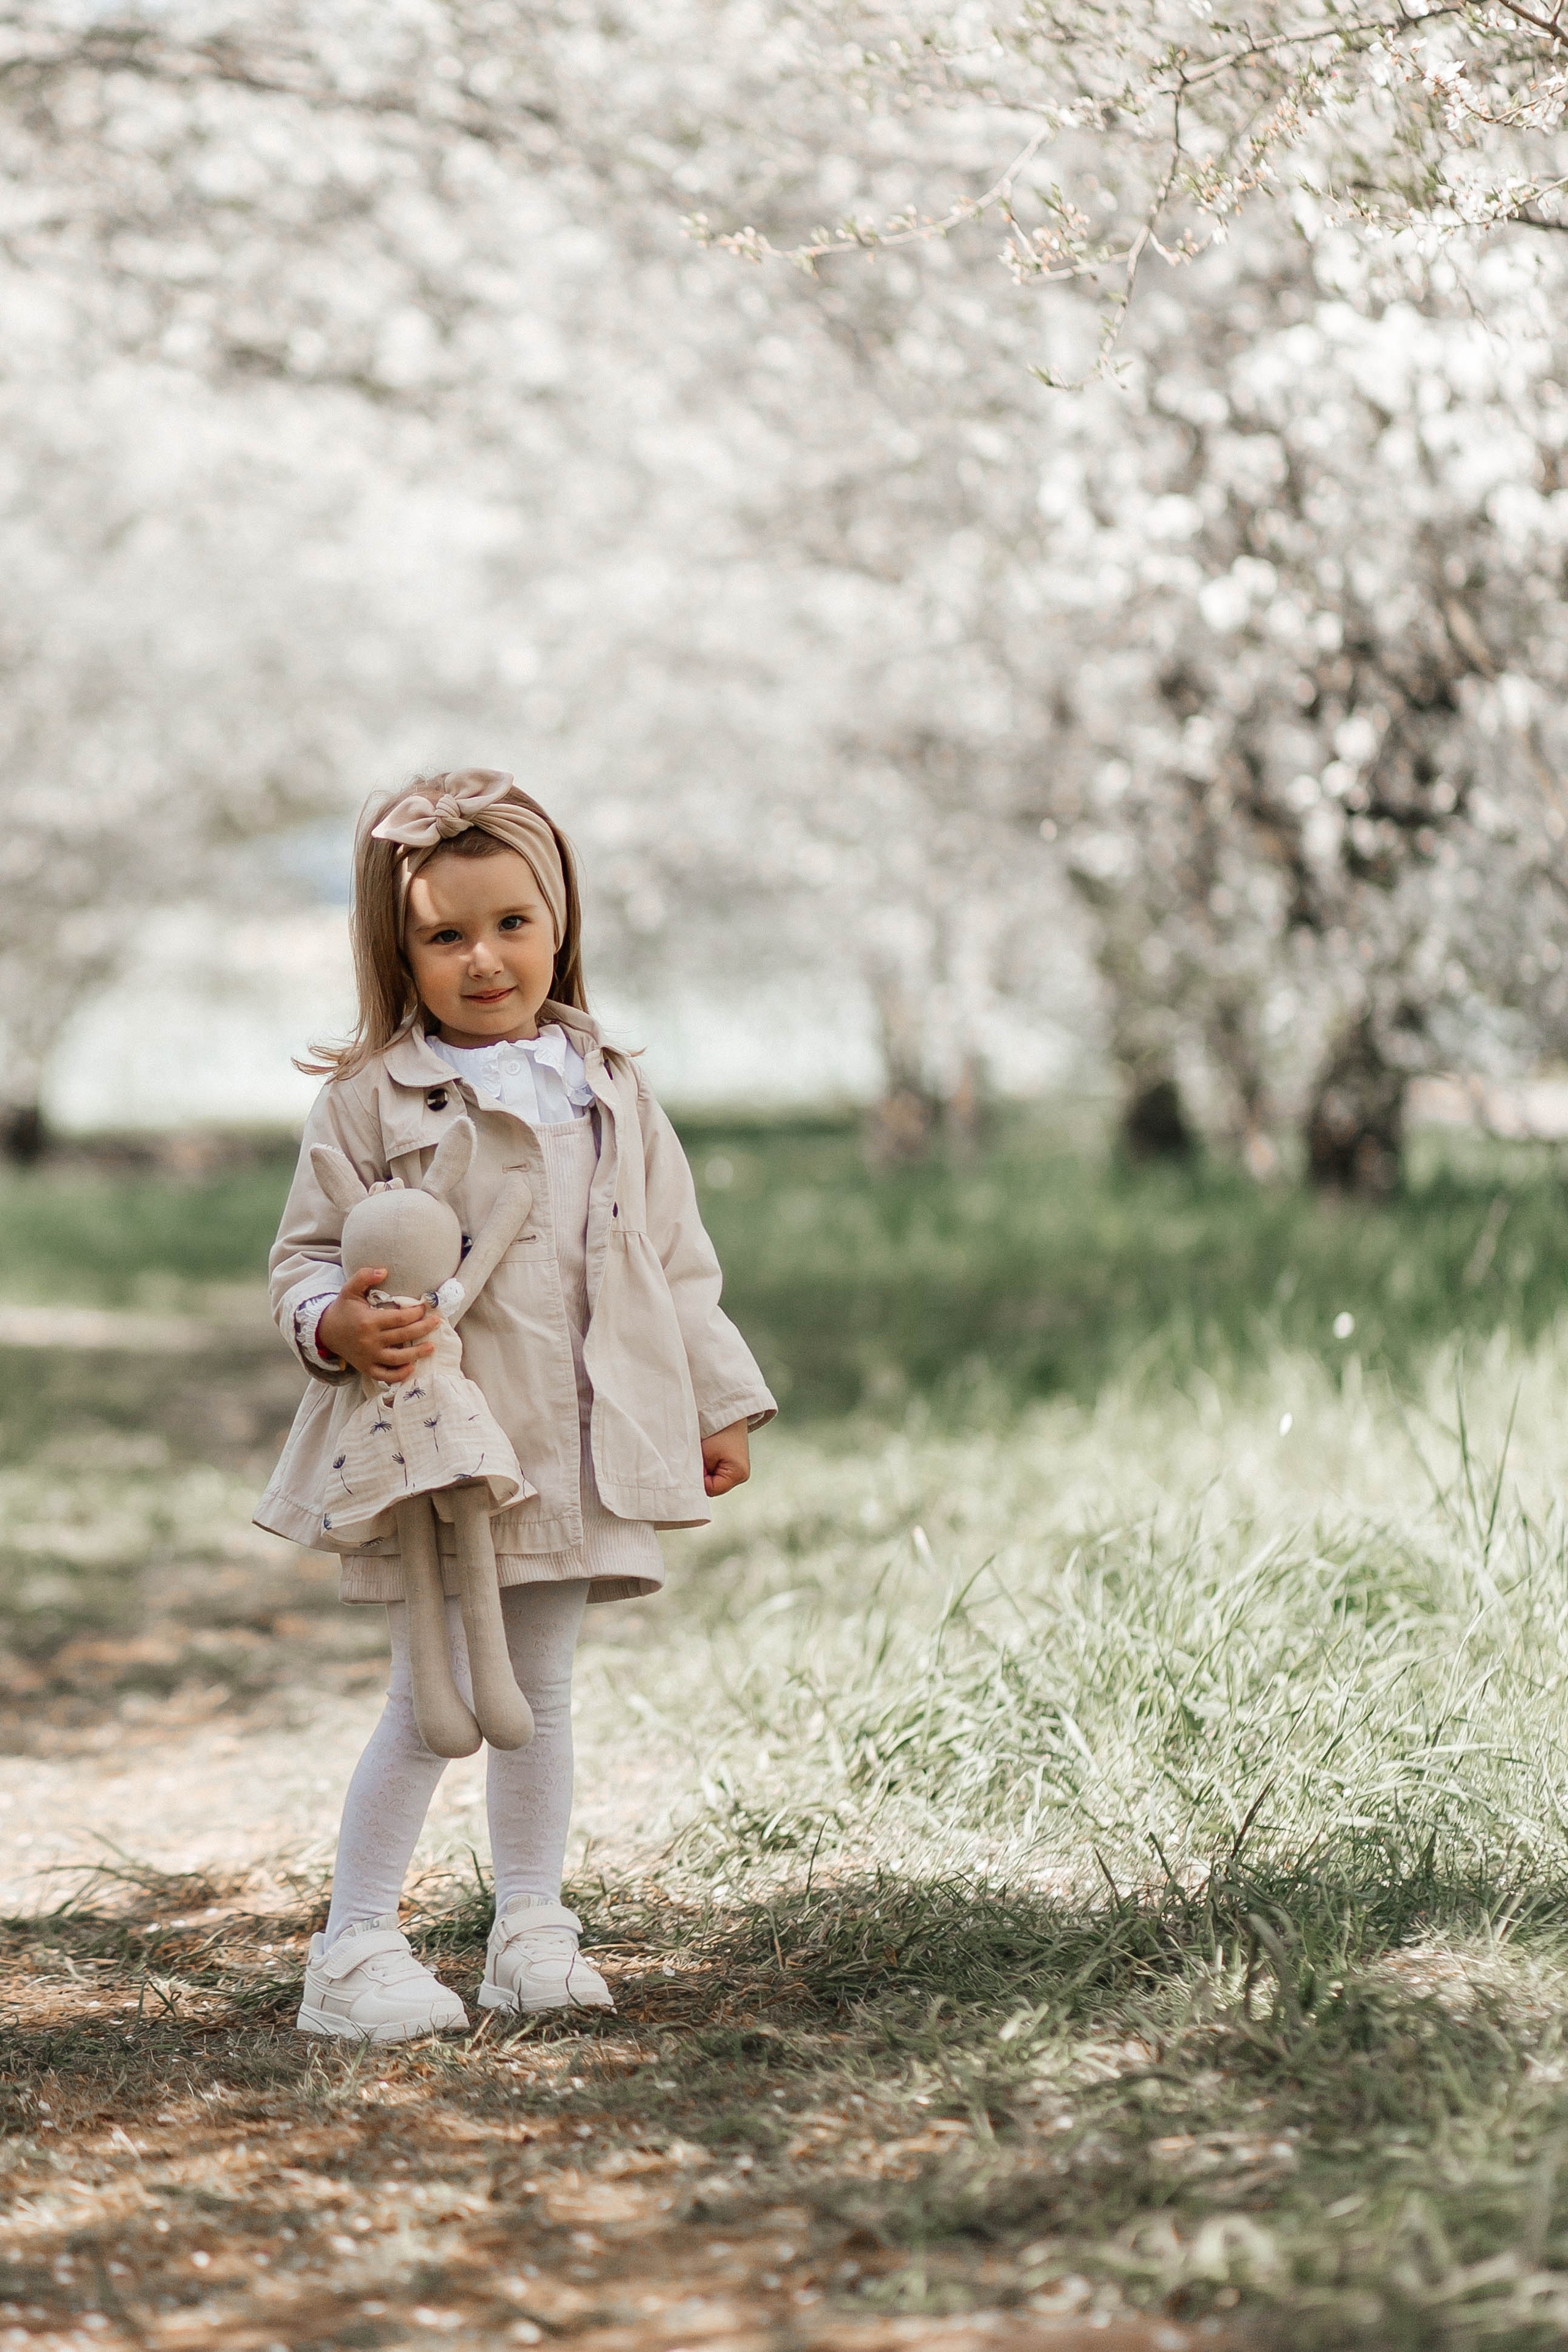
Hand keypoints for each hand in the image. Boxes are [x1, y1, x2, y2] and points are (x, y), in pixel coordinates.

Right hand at [317, 1267, 439, 1383]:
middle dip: (423, 1329)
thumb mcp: (349, 1289)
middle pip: (402, 1336)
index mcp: (368, 1321)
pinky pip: (384, 1375)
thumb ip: (364, 1276)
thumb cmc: (342, 1309)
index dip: (415, 1313)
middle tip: (436, 1322)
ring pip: (397, 1358)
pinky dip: (398, 1375)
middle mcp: (369, 1341)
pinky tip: (412, 1368)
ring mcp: (368, 1356)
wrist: (325, 1332)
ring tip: (432, 1347)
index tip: (424, 1308)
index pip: (399, 1318)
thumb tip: (384, 1270)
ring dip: (416, 1354)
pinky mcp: (366, 1368)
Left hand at [702, 1420, 749, 1497]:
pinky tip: (710, 1455)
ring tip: (706, 1455)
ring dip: (707, 1471)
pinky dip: (711, 1466)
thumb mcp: (705, 1454)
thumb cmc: (719, 1431)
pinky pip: (718, 1473)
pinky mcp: (735, 1465)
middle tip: (699, 1460)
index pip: (712, 1490)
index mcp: (738, 1474)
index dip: (700, 1480)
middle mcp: (741, 1476)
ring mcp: (739, 1471)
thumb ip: (700, 1473)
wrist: (729, 1413)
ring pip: (716, 1480)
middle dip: (703, 1476)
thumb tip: (693, 1483)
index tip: (696, 1465)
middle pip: (715, 1487)